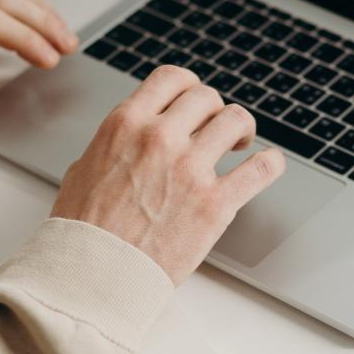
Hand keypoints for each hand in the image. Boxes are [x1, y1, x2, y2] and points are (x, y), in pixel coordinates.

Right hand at [51, 66, 286, 284]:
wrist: (92, 275)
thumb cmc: (82, 230)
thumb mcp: (84, 168)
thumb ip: (115, 145)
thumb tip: (130, 140)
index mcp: (126, 124)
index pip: (171, 79)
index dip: (189, 87)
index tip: (194, 102)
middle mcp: (160, 139)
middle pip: (207, 97)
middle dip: (213, 111)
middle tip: (215, 129)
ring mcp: (190, 170)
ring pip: (236, 120)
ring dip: (241, 129)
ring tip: (239, 144)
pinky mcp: (215, 205)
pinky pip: (261, 169)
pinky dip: (270, 163)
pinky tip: (268, 164)